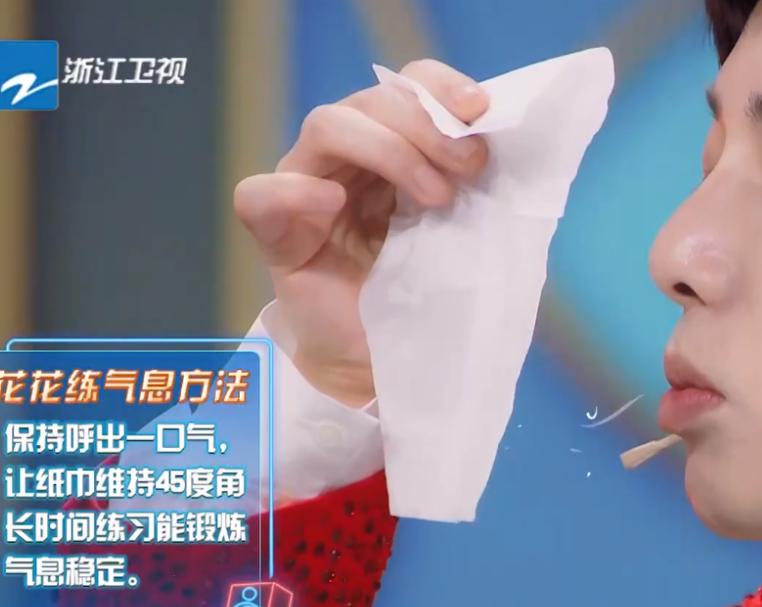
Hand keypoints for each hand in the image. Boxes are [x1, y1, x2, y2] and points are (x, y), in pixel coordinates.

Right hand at [233, 60, 489, 406]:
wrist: (387, 364)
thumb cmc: (426, 296)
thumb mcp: (464, 230)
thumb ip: (472, 183)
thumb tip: (501, 136)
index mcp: (393, 147)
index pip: (408, 87)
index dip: (442, 87)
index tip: (482, 111)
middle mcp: (346, 158)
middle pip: (370, 100)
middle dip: (426, 125)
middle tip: (469, 165)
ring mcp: (305, 188)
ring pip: (327, 125)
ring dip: (388, 150)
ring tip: (433, 198)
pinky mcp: (277, 235)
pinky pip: (260, 195)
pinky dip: (297, 193)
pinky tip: (332, 208)